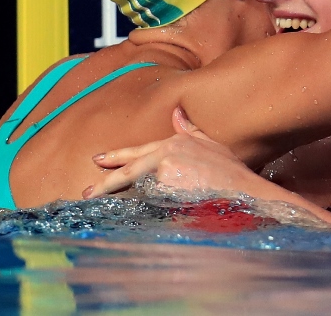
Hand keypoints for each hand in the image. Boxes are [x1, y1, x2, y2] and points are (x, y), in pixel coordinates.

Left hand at [83, 106, 263, 198]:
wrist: (243, 190)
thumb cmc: (232, 173)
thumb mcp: (211, 145)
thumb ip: (190, 130)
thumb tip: (176, 113)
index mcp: (174, 143)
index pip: (138, 150)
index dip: (117, 156)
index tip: (99, 160)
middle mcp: (166, 154)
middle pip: (128, 169)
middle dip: (106, 182)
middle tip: (87, 192)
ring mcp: (164, 171)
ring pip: (134, 188)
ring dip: (118, 199)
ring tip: (99, 207)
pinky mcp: (165, 189)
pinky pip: (144, 203)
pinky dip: (134, 210)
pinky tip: (121, 217)